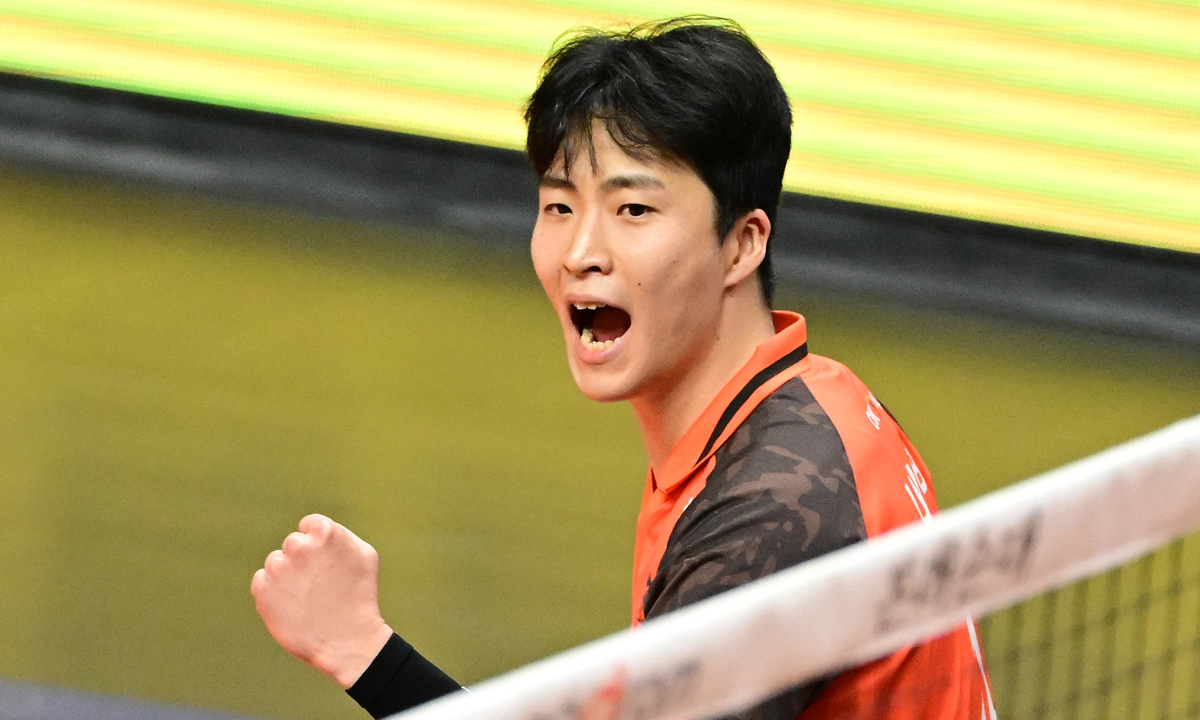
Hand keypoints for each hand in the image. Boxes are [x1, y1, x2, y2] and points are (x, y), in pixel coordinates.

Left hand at [251, 514, 393, 687]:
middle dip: (303, 561)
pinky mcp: (262, 589)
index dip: (318, 546)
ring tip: (307, 599)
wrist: (346, 640)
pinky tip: (292, 606)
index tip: (326, 565)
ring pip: (276, 563)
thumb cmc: (360, 597)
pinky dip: (273, 593)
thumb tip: (318, 530)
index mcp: (324, 532)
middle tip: (318, 585)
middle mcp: (298, 546)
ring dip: (287, 577)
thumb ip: (340, 535)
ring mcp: (278, 567)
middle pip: (292, 544)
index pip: (309, 526)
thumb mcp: (366, 555)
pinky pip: (262, 582)